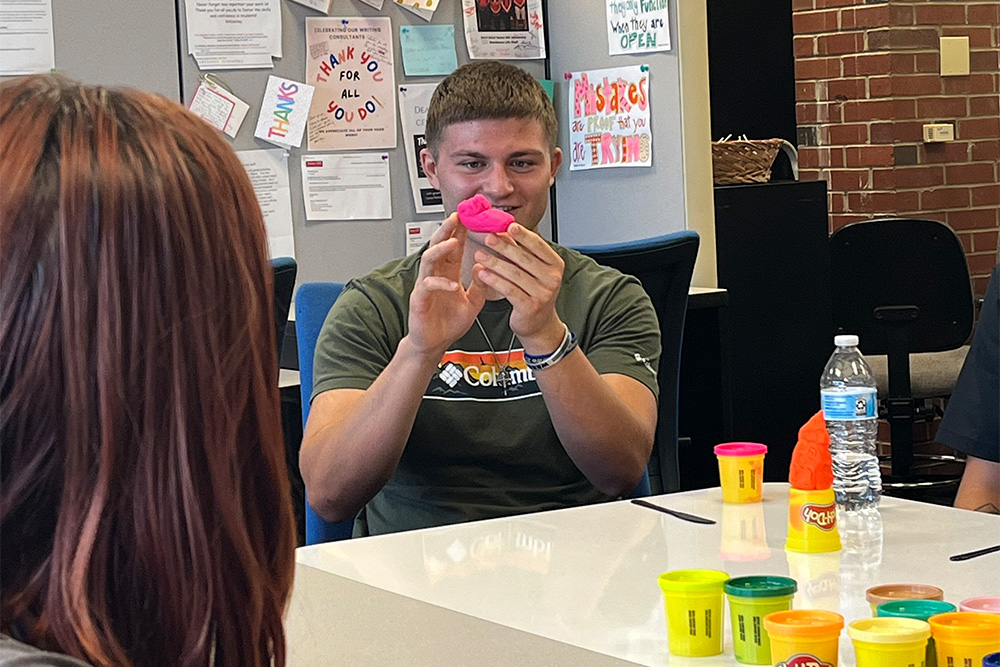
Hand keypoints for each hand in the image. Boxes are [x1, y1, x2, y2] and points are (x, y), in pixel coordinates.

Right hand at [406, 214, 486, 357]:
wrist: (435, 345)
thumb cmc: (449, 324)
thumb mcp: (473, 302)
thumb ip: (480, 285)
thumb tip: (486, 266)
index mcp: (448, 274)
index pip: (454, 247)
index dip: (460, 231)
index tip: (470, 216)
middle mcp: (435, 276)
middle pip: (438, 245)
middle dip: (447, 230)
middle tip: (457, 217)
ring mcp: (425, 286)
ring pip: (428, 260)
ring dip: (440, 250)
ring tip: (452, 242)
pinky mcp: (419, 300)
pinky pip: (427, 287)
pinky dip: (440, 284)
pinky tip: (452, 285)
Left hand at [474, 223, 566, 354]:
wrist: (538, 323)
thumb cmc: (534, 293)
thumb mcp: (531, 270)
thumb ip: (521, 251)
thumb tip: (505, 229)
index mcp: (555, 265)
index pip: (538, 245)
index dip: (523, 235)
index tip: (508, 226)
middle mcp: (552, 279)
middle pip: (524, 258)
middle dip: (504, 247)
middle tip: (488, 237)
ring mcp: (543, 294)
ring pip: (514, 274)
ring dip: (494, 262)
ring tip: (479, 254)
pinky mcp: (530, 306)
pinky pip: (509, 290)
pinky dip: (494, 280)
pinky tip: (482, 273)